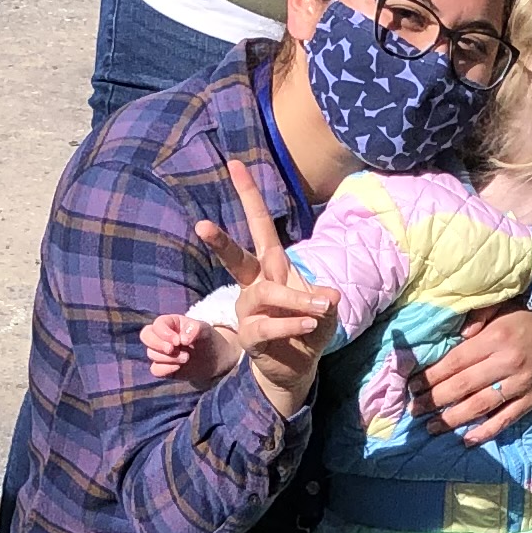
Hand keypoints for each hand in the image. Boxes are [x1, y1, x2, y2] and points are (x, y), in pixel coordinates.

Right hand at [141, 311, 237, 387]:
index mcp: (170, 323)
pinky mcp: (164, 367)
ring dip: (168, 358)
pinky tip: (178, 367)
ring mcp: (162, 352)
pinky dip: (165, 369)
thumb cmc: (209, 340)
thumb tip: (182, 339)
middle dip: (157, 344)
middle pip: (146, 336)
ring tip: (186, 358)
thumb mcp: (206, 331)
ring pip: (151, 354)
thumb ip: (195, 329)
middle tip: (172, 349)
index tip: (178, 341)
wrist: (217, 361)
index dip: (163, 333)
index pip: (157, 324)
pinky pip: (155, 369)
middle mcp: (162, 336)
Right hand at [188, 170, 339, 417]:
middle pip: (237, 257)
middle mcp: (255, 284)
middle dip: (220, 242)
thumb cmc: (307, 330)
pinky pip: (269, 326)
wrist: (297, 368)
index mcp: (271, 267)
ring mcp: (249, 310)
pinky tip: (311, 323)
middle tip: (201, 226)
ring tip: (319, 310)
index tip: (235, 164)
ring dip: (295, 299)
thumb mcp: (325, 309)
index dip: (248, 195)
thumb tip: (330, 296)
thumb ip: (326, 299)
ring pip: (266, 295)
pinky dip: (293, 323)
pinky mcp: (251, 336)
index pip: (259, 226)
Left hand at [414, 306, 531, 445]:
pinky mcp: (531, 400)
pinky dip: (486, 432)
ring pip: (481, 405)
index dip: (432, 375)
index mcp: (496, 337)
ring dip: (453, 419)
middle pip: (464, 385)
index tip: (412, 386)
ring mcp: (520, 384)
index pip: (456, 360)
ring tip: (432, 427)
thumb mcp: (503, 308)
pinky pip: (506, 419)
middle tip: (414, 410)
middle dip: (435, 400)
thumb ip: (479, 316)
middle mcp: (507, 362)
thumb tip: (458, 335)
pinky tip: (467, 440)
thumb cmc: (526, 323)